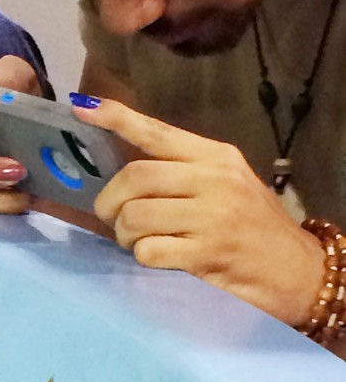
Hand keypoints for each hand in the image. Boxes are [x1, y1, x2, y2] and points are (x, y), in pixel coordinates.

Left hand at [75, 98, 324, 325]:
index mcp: (217, 157)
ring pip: (134, 216)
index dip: (117, 120)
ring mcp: (212, 218)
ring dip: (124, 235)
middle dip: (110, 202)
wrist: (300, 272)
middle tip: (112, 218)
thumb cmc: (255, 228)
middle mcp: (214, 181)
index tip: (82, 109)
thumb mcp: (228, 185)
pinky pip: (148, 251)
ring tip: (138, 242)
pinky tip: (159, 260)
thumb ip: (183, 174)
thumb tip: (124, 176)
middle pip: (134, 178)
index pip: (158, 133)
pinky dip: (143, 257)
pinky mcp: (206, 254)